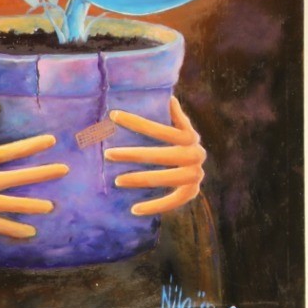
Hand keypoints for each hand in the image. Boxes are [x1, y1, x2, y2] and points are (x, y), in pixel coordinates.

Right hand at [0, 103, 66, 237]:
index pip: (6, 153)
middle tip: (64, 169)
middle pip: (9, 181)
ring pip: (1, 207)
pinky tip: (28, 231)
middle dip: (38, 175)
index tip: (52, 140)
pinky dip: (7, 228)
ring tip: (50, 207)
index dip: (30, 146)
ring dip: (26, 207)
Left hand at [104, 97, 206, 216]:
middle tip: (108, 154)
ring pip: (164, 178)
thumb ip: (175, 117)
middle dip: (133, 154)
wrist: (198, 170)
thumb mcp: (181, 129)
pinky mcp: (191, 192)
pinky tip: (133, 209)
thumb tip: (169, 98)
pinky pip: (172, 201)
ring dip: (139, 179)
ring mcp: (195, 175)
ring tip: (116, 180)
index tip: (114, 115)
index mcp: (191, 137)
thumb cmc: (181, 145)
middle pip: (162, 155)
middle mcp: (196, 155)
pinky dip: (154, 206)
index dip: (138, 122)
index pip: (162, 129)